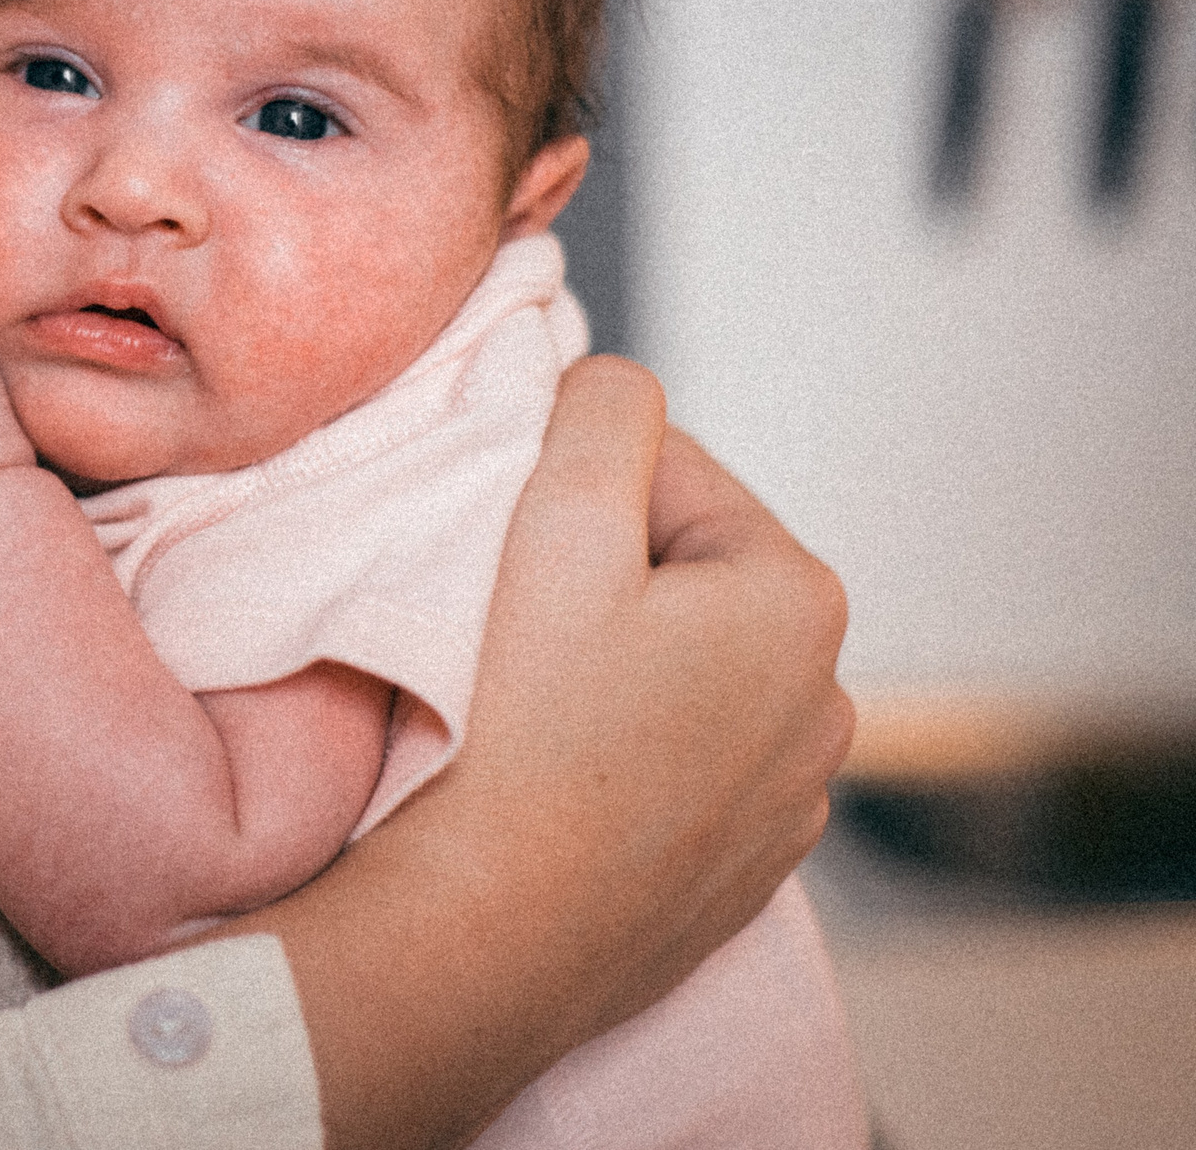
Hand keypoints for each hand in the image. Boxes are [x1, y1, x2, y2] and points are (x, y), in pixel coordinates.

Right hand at [212, 357, 851, 1148]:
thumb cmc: (516, 734)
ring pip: (681, 670)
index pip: (668, 471)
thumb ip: (600, 411)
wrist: (489, 933)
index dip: (570, 497)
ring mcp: (791, 796)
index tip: (512, 561)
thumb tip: (615, 384)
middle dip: (603, 583)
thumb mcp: (554, 520)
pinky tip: (564, 782)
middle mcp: (826, 698)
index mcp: (797, 597)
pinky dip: (625, 757)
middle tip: (515, 636)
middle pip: (681, 573)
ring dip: (614, 669)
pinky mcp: (743, 868)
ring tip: (535, 714)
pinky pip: (680, 765)